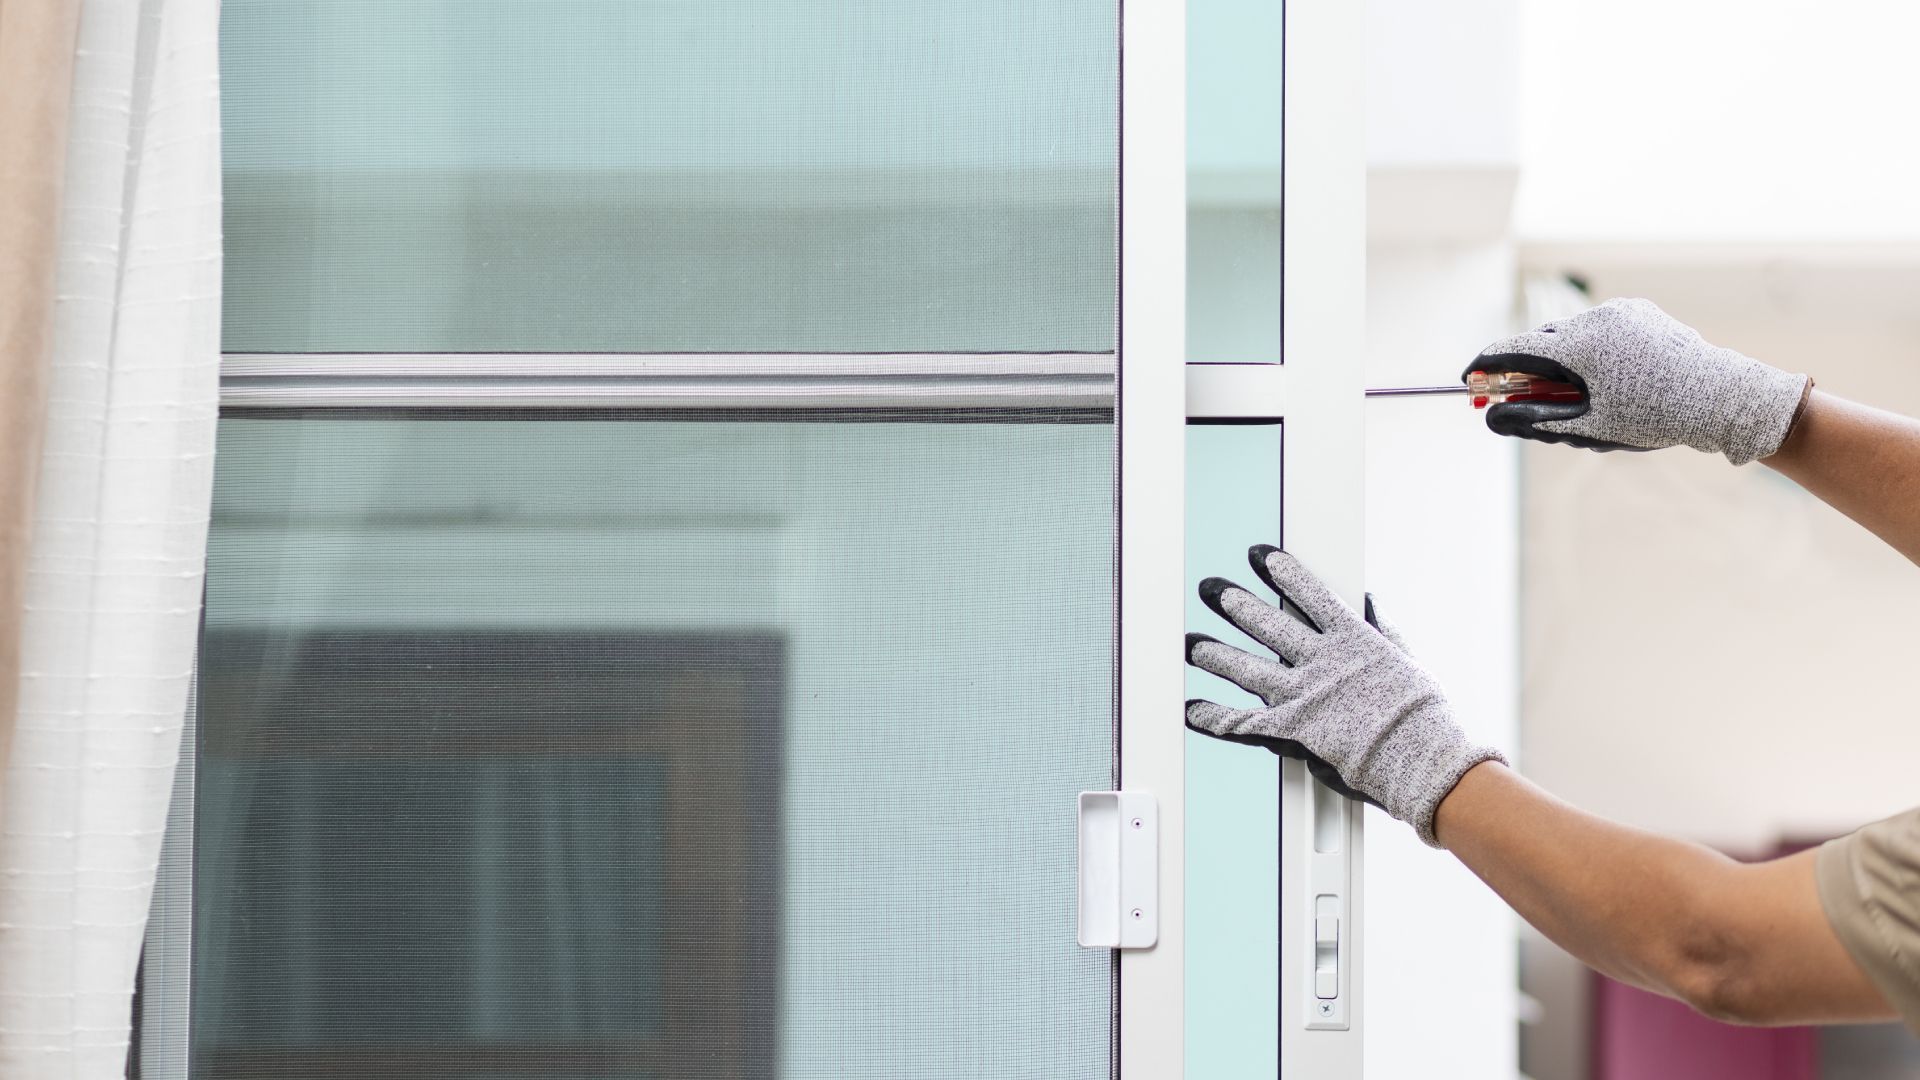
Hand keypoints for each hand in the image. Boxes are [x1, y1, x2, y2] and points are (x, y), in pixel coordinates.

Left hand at [1184, 545, 1502, 846]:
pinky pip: (1245, 723)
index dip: (1283, 573)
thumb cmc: (1423, 715)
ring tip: (1192, 645)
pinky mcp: (1293, 730)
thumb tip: (1369, 600)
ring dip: (1217, 655)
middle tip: (1210, 589)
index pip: (1309, 595)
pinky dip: (1216, 718)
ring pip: (1248, 668)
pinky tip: (1193, 711)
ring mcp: (1304, 694)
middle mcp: (1321, 662)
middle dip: (1235, 605)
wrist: (1419, 758)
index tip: (1260, 556)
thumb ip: (1383, 629)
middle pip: (1268, 626)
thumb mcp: (1408, 660)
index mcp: (1352, 640)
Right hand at [1467, 297, 1809, 464]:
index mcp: (1580, 346)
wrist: (1722, 398)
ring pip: (1571, 333)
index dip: (1486, 366)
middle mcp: (1596, 319)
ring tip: (1582, 393)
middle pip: (1541, 341)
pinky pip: (1601, 326)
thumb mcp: (1588, 428)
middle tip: (1520, 397)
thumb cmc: (1655, 418)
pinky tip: (1611, 375)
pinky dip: (1593, 347)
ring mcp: (1621, 311)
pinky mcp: (1641, 310)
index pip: (1514, 350)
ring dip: (1564, 359)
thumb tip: (1491, 419)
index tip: (1468, 380)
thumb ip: (1534, 421)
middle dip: (1527, 369)